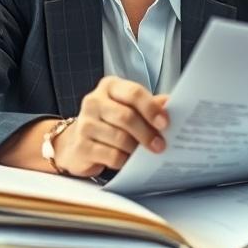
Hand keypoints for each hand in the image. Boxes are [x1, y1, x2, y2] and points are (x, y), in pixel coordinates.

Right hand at [54, 76, 168, 176]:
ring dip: (136, 149)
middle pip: (126, 117)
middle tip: (160, 146)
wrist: (77, 142)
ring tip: (143, 154)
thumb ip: (149, 105)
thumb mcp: (129, 108)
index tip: (165, 123)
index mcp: (110, 87)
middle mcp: (94, 101)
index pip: (133, 93)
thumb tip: (170, 104)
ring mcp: (85, 124)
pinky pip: (111, 156)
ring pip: (120, 139)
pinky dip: (124, 161)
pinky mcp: (81, 146)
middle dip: (147, 133)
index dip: (151, 108)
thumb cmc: (109, 122)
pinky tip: (127, 160)